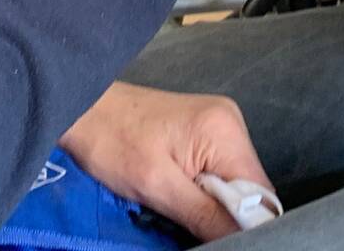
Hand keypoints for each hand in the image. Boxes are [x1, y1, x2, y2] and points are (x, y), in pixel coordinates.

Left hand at [61, 83, 273, 242]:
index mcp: (225, 130)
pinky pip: (220, 172)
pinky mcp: (205, 132)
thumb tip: (248, 239)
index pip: (261, 193)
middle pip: (250, 189)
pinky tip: (181, 194)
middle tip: (191, 223)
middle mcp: (231, 123)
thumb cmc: (112, 142)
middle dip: (227, 215)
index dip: (246, 224)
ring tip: (181, 208)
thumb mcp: (158, 187)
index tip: (217, 237)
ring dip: (214, 205)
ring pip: (234, 184)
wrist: (83, 106)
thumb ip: (207, 215)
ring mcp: (219, 125)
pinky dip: (204, 191)